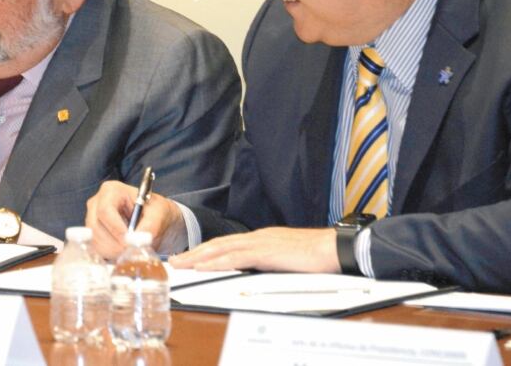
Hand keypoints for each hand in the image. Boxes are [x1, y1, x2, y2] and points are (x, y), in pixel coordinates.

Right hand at [85, 180, 184, 259]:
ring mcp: (92, 218)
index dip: (116, 228)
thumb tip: (139, 239)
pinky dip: (109, 254)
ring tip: (130, 252)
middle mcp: (97, 203)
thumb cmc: (155, 210)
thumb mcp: (160, 212)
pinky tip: (123, 253)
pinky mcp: (93, 234)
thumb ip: (151, 224)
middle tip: (132, 252)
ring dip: (112, 251)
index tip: (130, 242)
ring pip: (94, 239)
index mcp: (111, 190)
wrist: (154, 219)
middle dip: (114, 243)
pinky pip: (95, 248)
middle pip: (95, 226)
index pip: (105, 210)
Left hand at [169, 227, 339, 272]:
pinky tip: (202, 267)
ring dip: (198, 258)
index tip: (190, 258)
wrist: (336, 248)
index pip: (227, 244)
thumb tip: (259, 272)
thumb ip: (271, 263)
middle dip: (194, 253)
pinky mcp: (266, 252)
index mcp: (261, 239)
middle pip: (217, 244)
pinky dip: (215, 262)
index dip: (206, 251)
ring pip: (221, 249)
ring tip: (180, 265)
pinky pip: (235, 258)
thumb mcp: (288, 259)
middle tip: (175, 261)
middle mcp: (257, 237)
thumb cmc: (317, 256)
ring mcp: (260, 243)